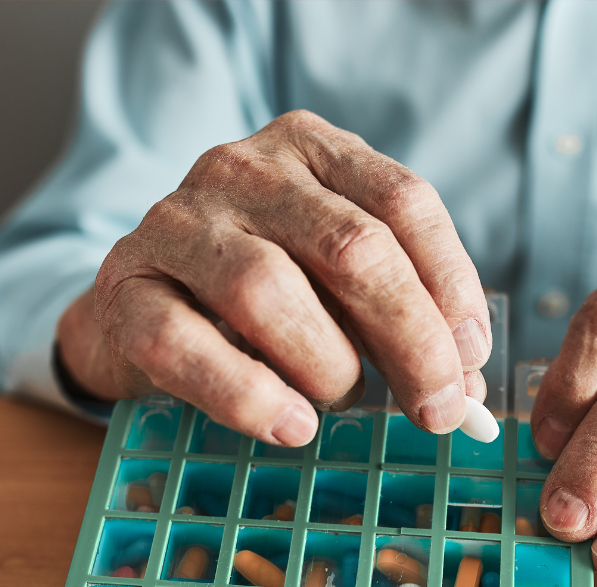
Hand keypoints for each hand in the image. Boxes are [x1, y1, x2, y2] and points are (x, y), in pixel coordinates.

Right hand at [57, 110, 490, 445]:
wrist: (139, 302)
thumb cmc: (261, 295)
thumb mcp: (336, 282)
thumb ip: (399, 314)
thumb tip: (465, 385)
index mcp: (311, 148)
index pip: (405, 201)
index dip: (452, 286)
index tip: (471, 356)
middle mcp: (242, 168)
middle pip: (352, 247)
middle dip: (411, 339)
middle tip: (437, 408)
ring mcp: (176, 223)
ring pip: (268, 290)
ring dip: (327, 366)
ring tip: (338, 401)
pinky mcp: (125, 287)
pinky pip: (185, 343)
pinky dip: (249, 395)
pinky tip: (291, 426)